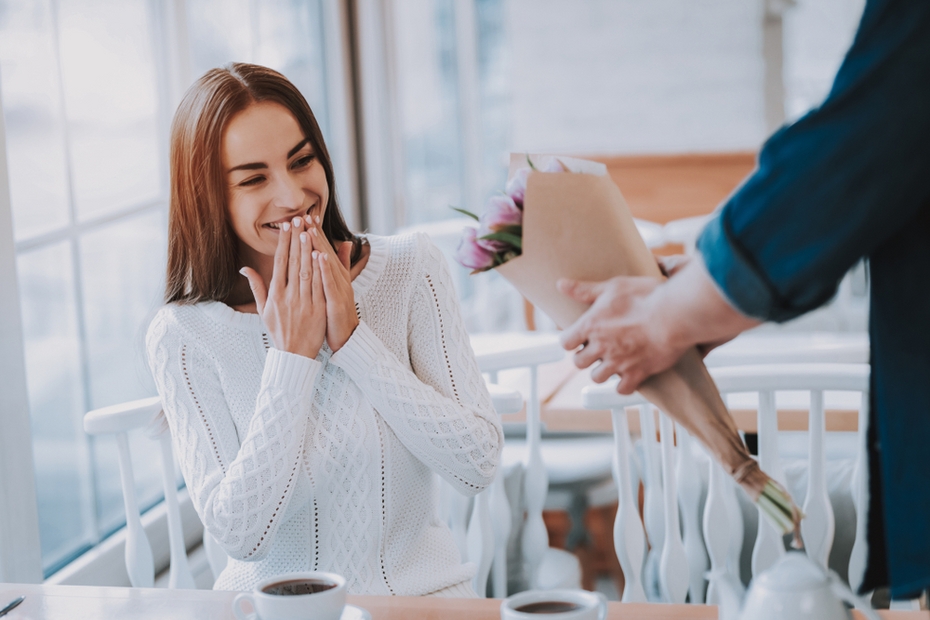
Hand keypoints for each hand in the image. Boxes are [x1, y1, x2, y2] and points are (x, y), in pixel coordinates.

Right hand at [240, 216, 325, 358]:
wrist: (294, 354)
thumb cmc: (278, 331)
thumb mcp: (263, 310)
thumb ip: (256, 287)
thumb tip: (244, 268)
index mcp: (275, 294)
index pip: (279, 263)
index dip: (283, 243)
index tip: (286, 227)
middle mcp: (288, 296)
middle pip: (293, 262)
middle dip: (296, 240)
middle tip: (299, 220)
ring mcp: (303, 302)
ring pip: (306, 271)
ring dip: (308, 250)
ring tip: (309, 231)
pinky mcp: (318, 309)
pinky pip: (319, 286)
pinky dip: (320, 270)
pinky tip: (322, 255)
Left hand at [304, 215, 358, 351]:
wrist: (348, 336)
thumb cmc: (338, 311)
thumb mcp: (340, 284)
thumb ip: (341, 263)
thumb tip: (346, 242)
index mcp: (335, 275)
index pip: (323, 250)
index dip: (316, 233)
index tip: (307, 216)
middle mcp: (338, 278)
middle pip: (324, 252)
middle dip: (314, 234)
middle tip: (305, 216)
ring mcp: (338, 289)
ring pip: (327, 264)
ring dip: (318, 246)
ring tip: (309, 230)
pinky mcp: (336, 301)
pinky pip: (329, 283)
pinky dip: (325, 269)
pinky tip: (318, 256)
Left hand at [558, 257, 760, 393]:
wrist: (674, 315)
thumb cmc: (645, 296)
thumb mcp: (613, 286)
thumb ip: (585, 290)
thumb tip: (560, 285)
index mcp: (591, 325)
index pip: (565, 342)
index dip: (571, 340)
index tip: (579, 337)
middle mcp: (601, 347)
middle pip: (578, 363)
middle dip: (585, 356)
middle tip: (597, 349)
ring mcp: (618, 363)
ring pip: (597, 378)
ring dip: (602, 371)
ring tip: (612, 361)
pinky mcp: (637, 374)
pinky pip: (622, 389)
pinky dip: (624, 385)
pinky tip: (629, 375)